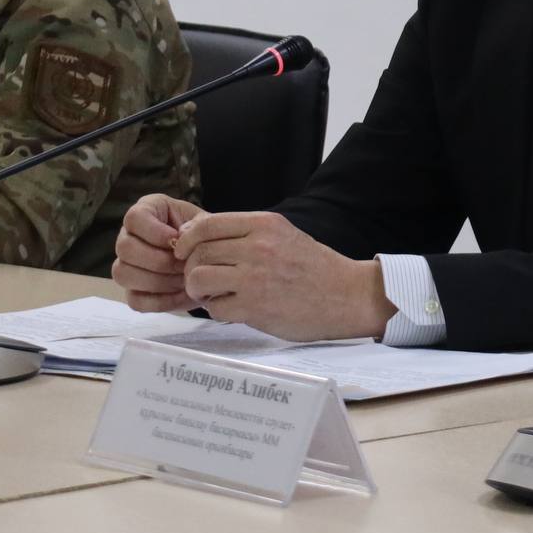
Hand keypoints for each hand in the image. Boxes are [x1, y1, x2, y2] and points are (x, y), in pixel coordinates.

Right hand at [112, 193, 209, 311]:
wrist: (214, 263)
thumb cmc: (206, 238)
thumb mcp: (206, 225)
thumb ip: (195, 227)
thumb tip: (177, 239)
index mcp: (145, 212)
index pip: (133, 218)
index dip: (154, 232)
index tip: (177, 241)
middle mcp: (129, 236)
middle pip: (124, 248)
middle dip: (159, 260)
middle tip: (184, 265)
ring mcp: (127, 265)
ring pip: (123, 274)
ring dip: (158, 281)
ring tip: (184, 280)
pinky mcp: (133, 292)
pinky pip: (135, 300)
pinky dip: (161, 301)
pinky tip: (182, 294)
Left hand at [174, 211, 391, 340]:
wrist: (347, 296)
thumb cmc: (315, 267)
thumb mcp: (283, 234)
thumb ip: (247, 233)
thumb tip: (199, 235)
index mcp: (264, 224)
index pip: (206, 224)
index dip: (187, 239)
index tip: (185, 251)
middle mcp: (258, 247)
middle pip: (198, 252)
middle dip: (190, 268)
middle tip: (200, 278)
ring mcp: (255, 278)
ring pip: (199, 278)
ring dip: (198, 289)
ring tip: (211, 293)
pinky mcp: (255, 307)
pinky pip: (215, 307)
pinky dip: (216, 309)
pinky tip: (230, 308)